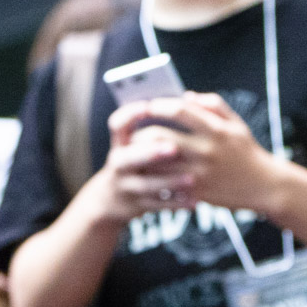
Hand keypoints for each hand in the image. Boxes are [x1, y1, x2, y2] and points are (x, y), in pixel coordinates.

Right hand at [91, 101, 193, 220]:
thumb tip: (186, 100)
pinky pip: (158, 206)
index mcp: (121, 143)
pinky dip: (177, 203)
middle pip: (130, 157)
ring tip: (191, 179)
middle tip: (174, 148)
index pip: (118, 124)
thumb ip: (157, 125)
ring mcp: (126, 186)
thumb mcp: (135, 144)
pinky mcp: (137, 206)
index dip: (130, 115)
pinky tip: (195, 201)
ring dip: (170, 181)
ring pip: (146, 185)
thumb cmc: (137, 161)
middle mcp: (120, 163)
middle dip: (151, 153)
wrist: (112, 201)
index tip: (147, 107)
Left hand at [121, 92, 278, 216]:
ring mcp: (199, 173)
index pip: (180, 110)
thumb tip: (187, 96)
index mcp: (216, 130)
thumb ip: (213, 105)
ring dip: (142, 155)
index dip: (160, 106)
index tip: (149, 105)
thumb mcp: (237, 124)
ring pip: (157, 162)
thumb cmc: (248, 152)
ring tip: (135, 151)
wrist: (265, 187)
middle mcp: (206, 151)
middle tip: (134, 131)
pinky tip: (148, 171)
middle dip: (142, 132)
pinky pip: (165, 182)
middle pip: (160, 136)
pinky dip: (153, 175)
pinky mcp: (196, 192)